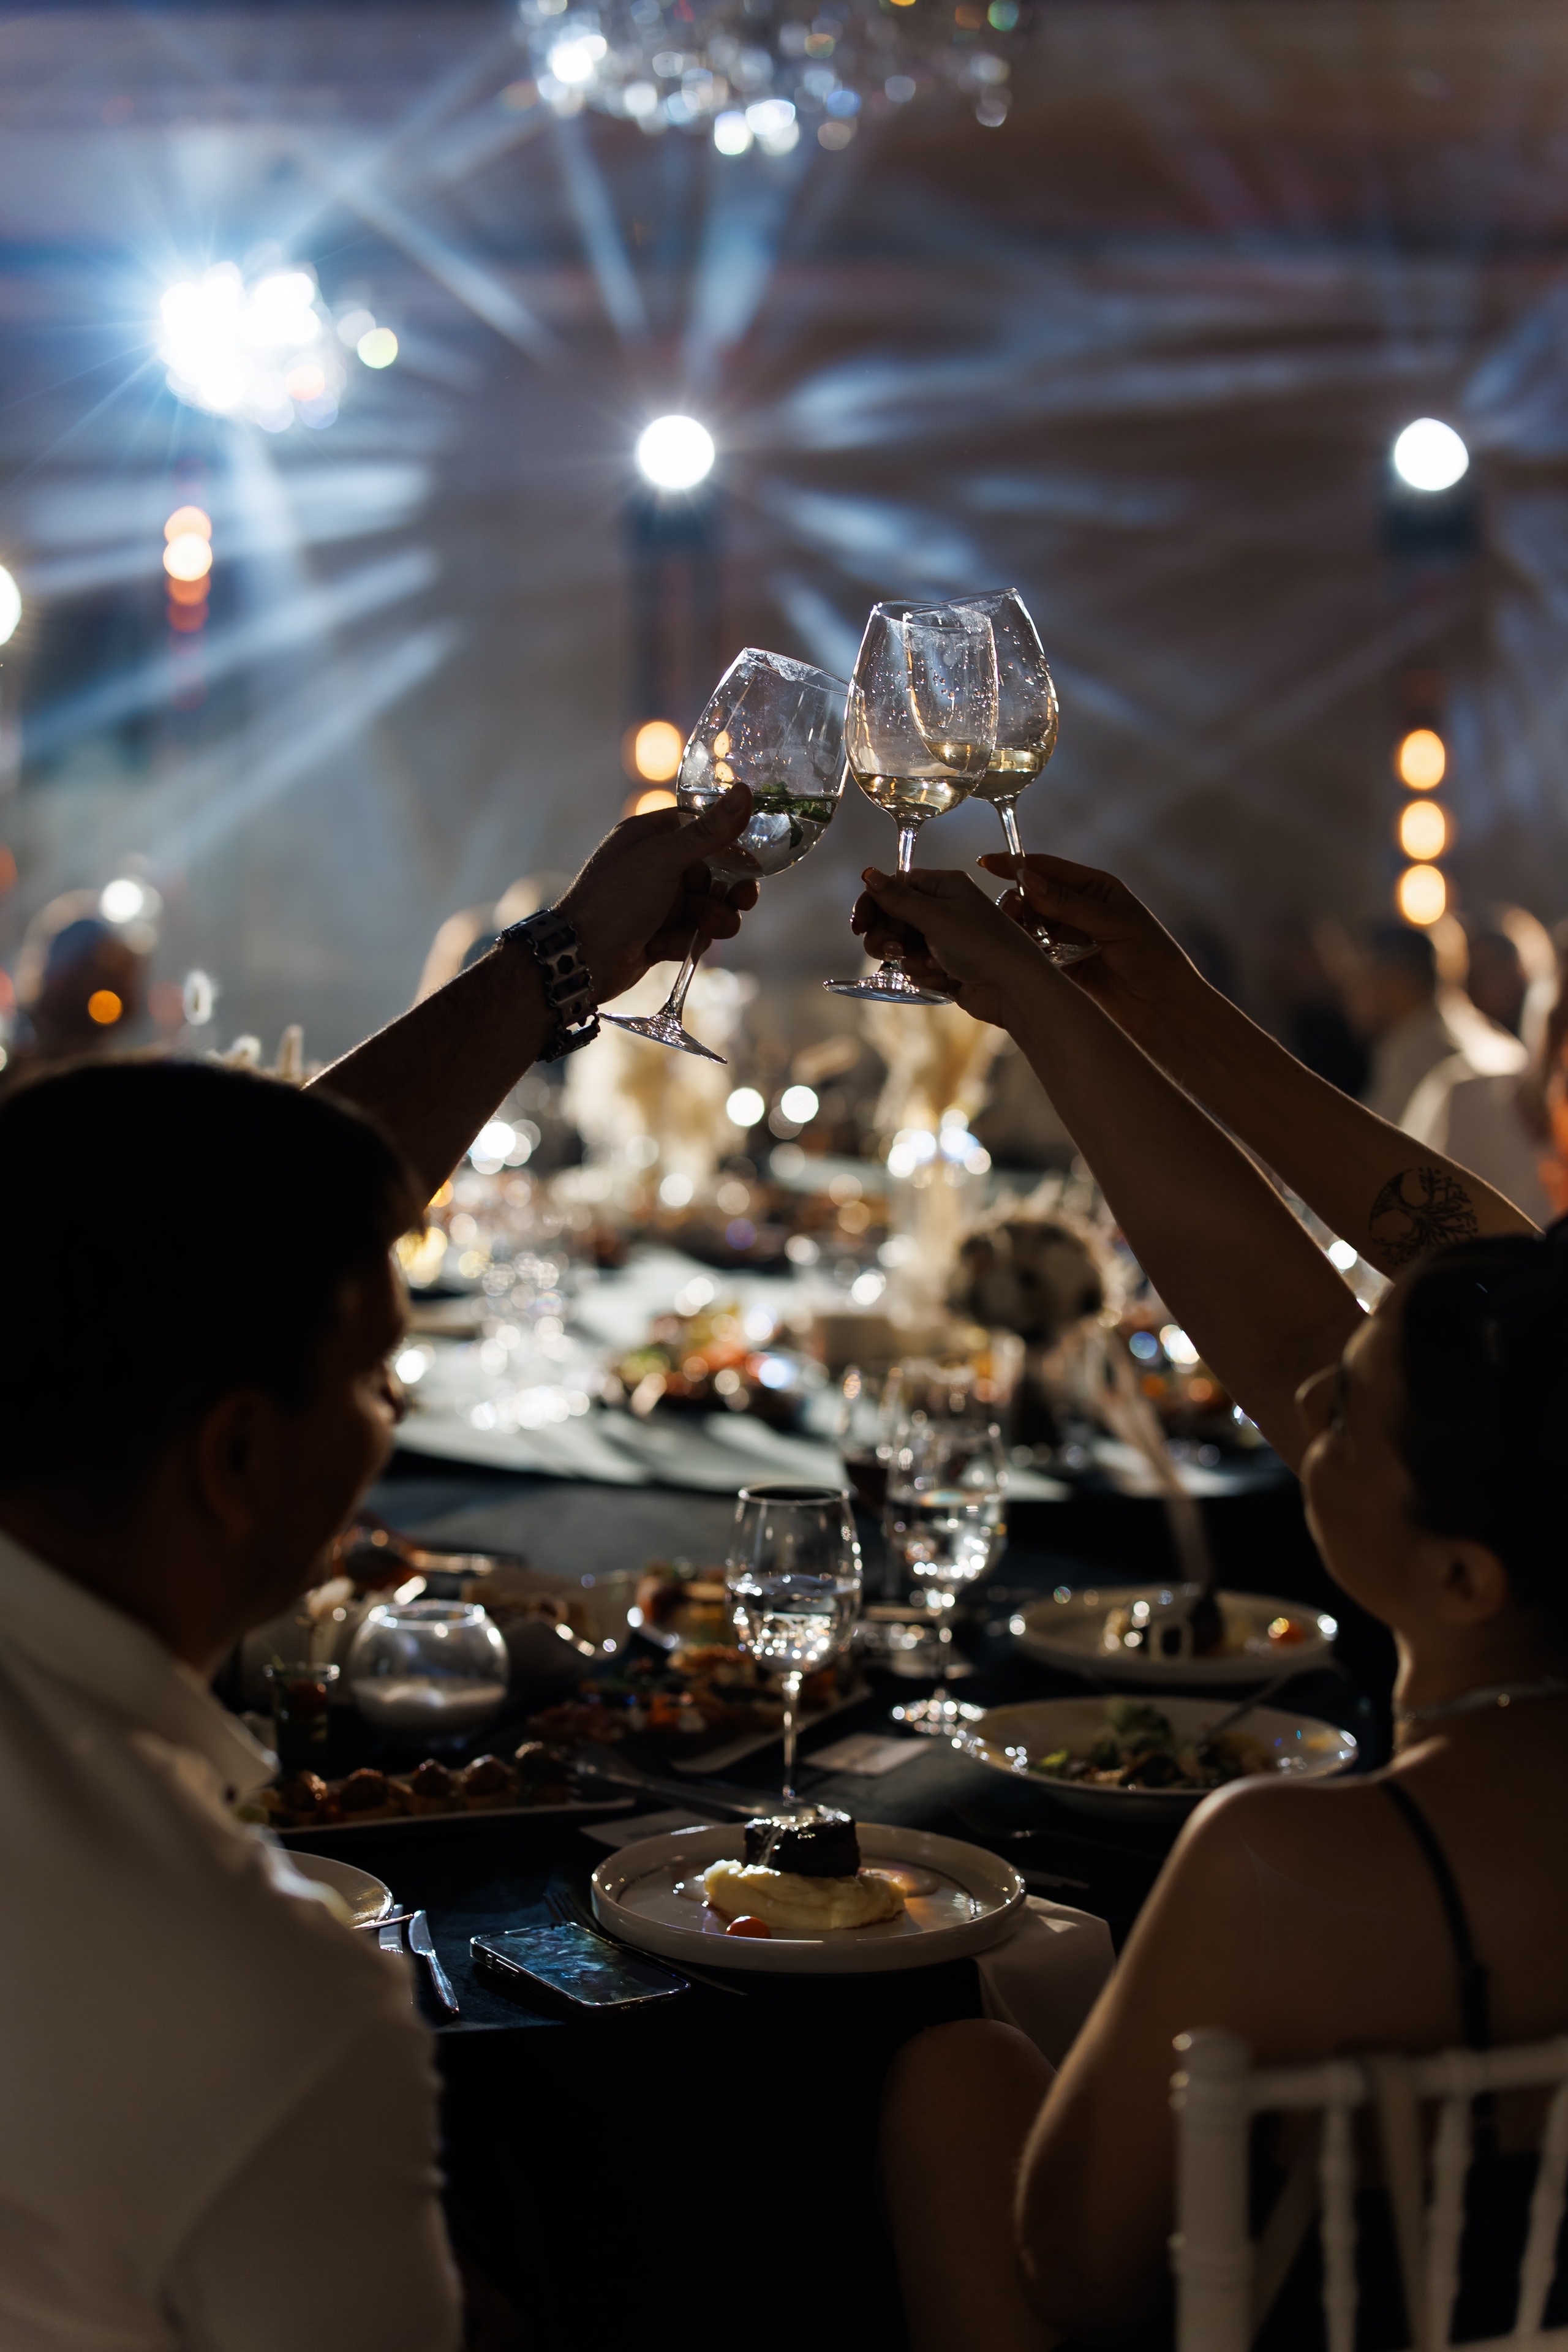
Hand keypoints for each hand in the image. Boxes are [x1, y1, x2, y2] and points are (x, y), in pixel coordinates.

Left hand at [558, 784, 759, 1004]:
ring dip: (710, 921)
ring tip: (702, 930)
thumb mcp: (664, 859)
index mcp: (651, 837)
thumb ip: (708, 831)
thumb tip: (744, 791)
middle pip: (713, 873)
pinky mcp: (659, 933)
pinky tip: (659, 947)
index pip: (702, 829)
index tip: (751, 863)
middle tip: (742, 902)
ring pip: (708, 908)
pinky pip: (690, 934)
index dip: (730, 847)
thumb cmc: (616, 900)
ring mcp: (658, 901)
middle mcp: (655, 866)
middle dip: (727, 892)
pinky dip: (681, 942)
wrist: (580, 958)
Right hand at [852, 866, 1041, 1025]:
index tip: (859, 927)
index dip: (873, 904)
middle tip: (894, 950)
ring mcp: (943, 939)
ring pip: (902, 948)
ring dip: (914, 961)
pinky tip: (949, 979)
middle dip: (889, 938)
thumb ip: (898, 898)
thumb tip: (868, 873)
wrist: (1013, 989)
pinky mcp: (945, 966)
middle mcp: (943, 909)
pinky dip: (929, 976)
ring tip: (935, 966)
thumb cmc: (981, 945)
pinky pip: (918, 969)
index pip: (894, 886)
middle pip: (892, 919)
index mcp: (943, 887)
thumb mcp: (935, 916)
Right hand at [975, 851, 1201, 1049]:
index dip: (1017, 865)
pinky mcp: (1058, 971)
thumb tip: (1028, 880)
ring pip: (1026, 927)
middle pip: (1031, 898)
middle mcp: (1076, 912)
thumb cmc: (1154, 960)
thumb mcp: (1117, 924)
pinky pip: (1030, 956)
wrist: (1165, 1012)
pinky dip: (1021, 955)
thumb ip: (1071, 904)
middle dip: (1015, 902)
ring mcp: (1065, 942)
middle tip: (1009, 913)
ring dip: (1015, 929)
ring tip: (1013, 937)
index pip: (1048, 869)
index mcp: (1095, 890)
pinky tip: (1017, 958)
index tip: (987, 863)